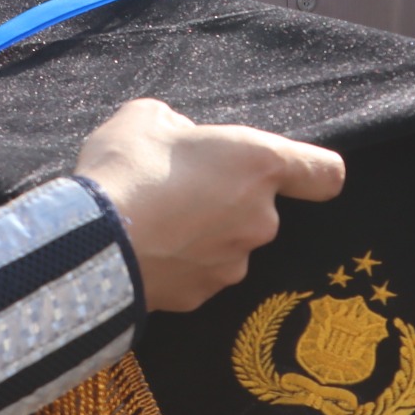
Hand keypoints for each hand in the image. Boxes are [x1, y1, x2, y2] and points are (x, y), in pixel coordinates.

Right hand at [74, 98, 345, 311]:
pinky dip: (181, 263)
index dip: (312, 172)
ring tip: (157, 220)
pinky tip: (146, 249)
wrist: (89, 245)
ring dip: (204, 233)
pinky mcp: (202, 296)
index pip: (325, 174)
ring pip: (230, 242)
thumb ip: (179, 125)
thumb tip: (178, 138)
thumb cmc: (126, 170)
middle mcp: (260, 218)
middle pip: (262, 208)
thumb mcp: (147, 117)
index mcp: (259, 163)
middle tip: (180, 187)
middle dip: (229, 198)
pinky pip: (199, 272)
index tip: (294, 173)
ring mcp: (233, 263)